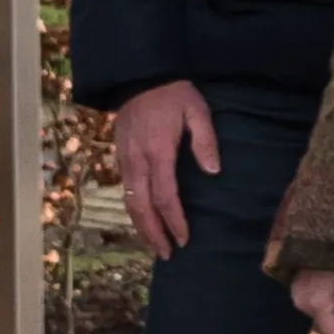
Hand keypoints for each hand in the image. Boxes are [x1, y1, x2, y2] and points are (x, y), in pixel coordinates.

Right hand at [112, 80, 217, 260]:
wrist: (139, 78)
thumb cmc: (175, 94)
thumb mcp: (197, 111)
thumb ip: (205, 141)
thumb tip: (213, 171)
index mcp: (158, 152)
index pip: (165, 196)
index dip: (174, 220)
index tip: (184, 239)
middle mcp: (137, 161)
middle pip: (142, 207)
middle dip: (154, 233)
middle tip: (167, 254)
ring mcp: (125, 161)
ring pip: (129, 203)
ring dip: (141, 227)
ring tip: (155, 245)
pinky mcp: (120, 158)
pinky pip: (125, 192)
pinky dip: (133, 211)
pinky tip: (143, 221)